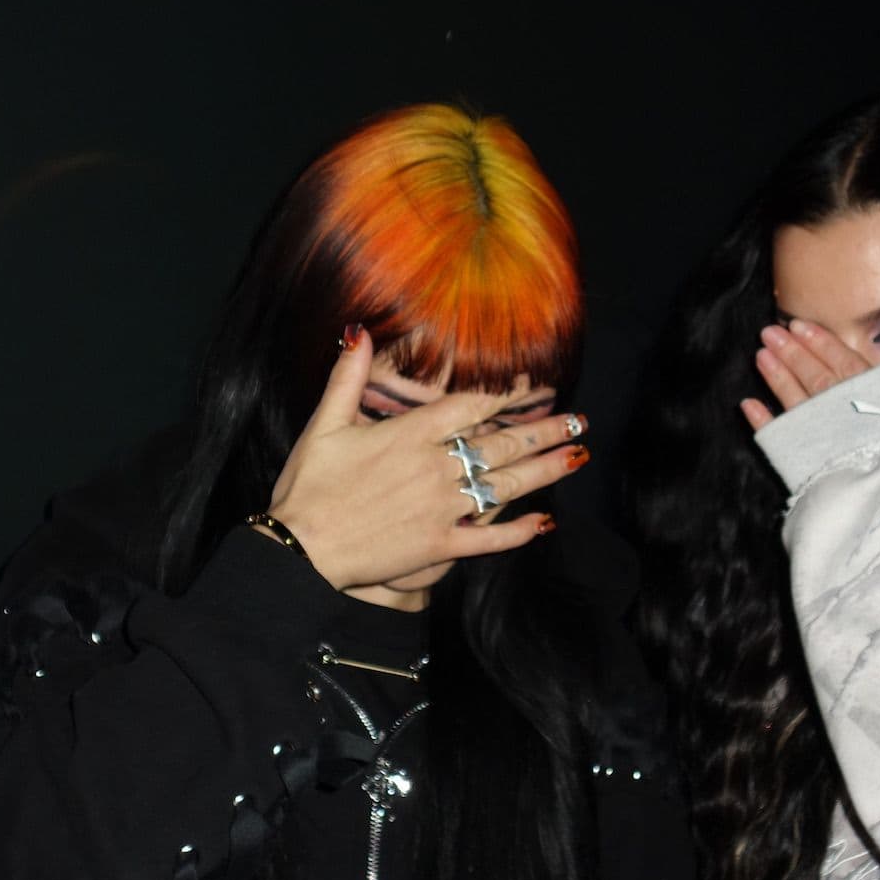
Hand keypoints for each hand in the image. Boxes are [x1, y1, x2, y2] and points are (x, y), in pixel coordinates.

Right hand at [266, 331, 588, 604]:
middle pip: (501, 444)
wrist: (299, 548)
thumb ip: (347, 377)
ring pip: (505, 485)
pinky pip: (488, 538)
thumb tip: (358, 331)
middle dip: (545, 430)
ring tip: (577, 456)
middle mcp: (434, 467)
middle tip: (580, 421)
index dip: (507, 394)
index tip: (536, 385)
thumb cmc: (308, 486)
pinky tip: (544, 523)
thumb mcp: (323, 424)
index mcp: (410, 435)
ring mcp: (441, 508)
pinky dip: (518, 531)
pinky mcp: (438, 545)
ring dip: (545, 471)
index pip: (471, 406)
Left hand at [741, 319, 875, 433]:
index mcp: (873, 392)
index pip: (843, 360)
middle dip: (792, 352)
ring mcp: (822, 434)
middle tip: (769, 333)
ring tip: (759, 356)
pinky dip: (762, 420)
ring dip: (776, 376)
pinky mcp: (806, 458)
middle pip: (815, 375)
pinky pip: (779, 437)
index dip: (820, 342)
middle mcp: (844, 409)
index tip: (799, 325)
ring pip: (796, 398)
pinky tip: (746, 404)